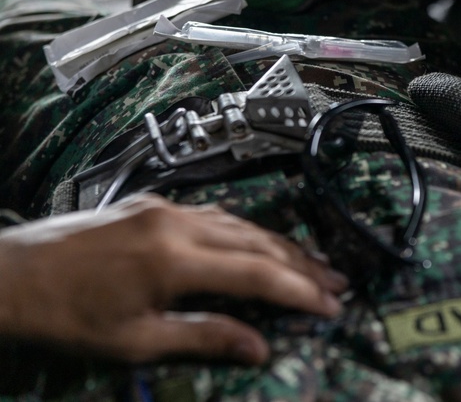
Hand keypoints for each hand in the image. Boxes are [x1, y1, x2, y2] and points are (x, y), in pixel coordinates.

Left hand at [0, 195, 346, 363]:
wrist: (10, 274)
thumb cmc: (67, 316)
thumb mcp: (135, 340)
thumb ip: (203, 336)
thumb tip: (259, 348)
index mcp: (173, 259)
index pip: (256, 273)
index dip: (298, 290)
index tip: (330, 305)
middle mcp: (177, 223)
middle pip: (257, 240)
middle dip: (301, 263)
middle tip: (337, 282)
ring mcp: (164, 208)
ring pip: (239, 222)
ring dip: (279, 244)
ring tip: (312, 264)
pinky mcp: (151, 203)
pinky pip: (213, 214)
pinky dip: (245, 230)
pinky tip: (259, 242)